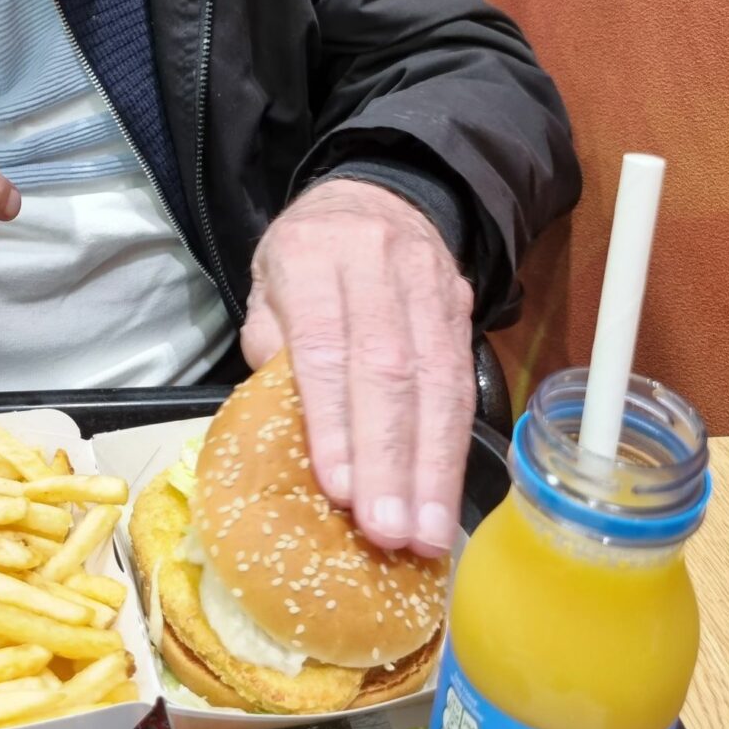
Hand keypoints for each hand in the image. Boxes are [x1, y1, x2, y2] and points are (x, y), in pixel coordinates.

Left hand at [241, 178, 473, 557]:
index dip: (334, 420)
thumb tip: (289, 428)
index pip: (325, 344)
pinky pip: (461, 381)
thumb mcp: (266, 286)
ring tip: (427, 533)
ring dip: (433, 465)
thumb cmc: (307, 259)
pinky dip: (453, 446)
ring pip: (438, 380)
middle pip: (389, 368)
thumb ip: (273, 348)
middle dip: (390, 458)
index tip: (339, 488)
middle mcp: (376, 263)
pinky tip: (445, 495)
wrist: (375, 195)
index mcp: (312, 255)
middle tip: (389, 532)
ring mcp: (428, 282)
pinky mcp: (462, 305)